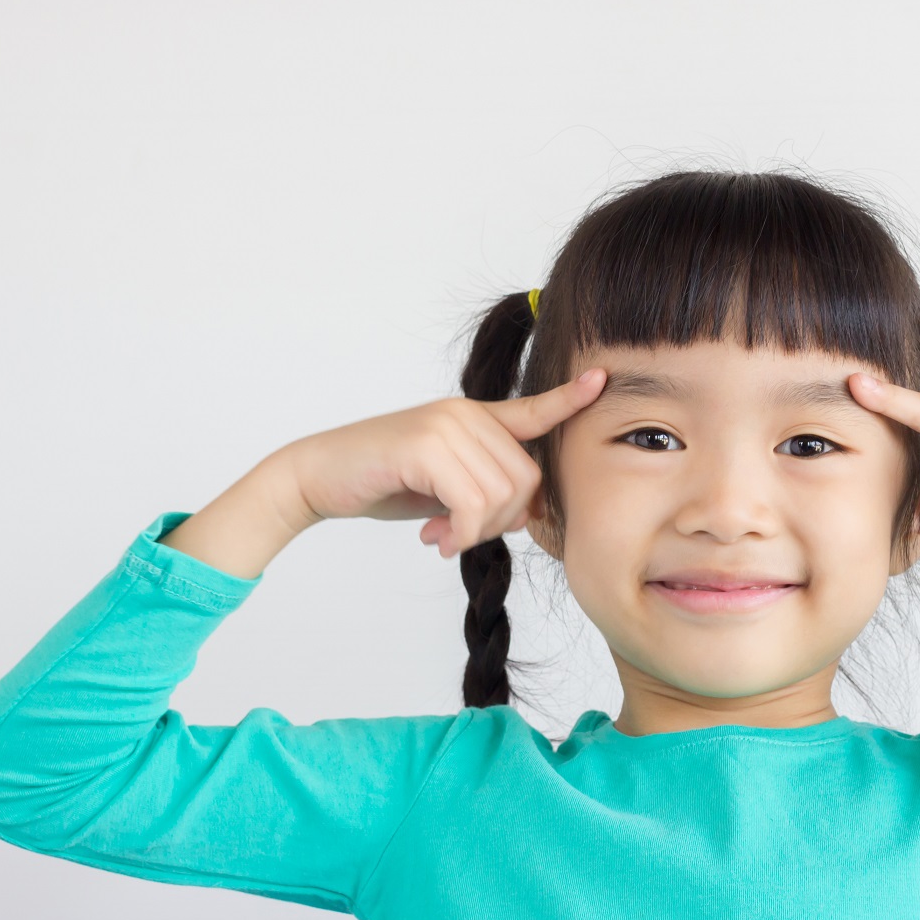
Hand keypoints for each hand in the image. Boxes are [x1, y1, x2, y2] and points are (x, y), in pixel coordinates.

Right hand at [274, 368, 607, 558]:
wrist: (318, 478)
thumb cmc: (382, 482)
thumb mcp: (446, 487)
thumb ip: (487, 490)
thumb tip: (528, 514)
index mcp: (472, 418)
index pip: (531, 409)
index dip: (568, 400)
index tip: (601, 380)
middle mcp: (464, 413)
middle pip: (527, 478)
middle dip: (505, 521)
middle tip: (466, 536)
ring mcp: (445, 425)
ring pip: (503, 495)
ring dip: (479, 532)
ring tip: (447, 538)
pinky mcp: (425, 445)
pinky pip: (474, 504)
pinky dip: (463, 533)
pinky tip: (437, 540)